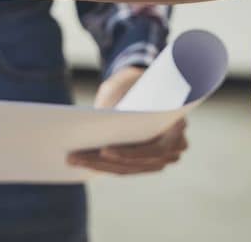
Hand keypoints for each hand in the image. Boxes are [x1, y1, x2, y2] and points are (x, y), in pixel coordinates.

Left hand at [67, 67, 187, 174]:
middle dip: (104, 162)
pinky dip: (103, 166)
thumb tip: (96, 123)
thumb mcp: (128, 85)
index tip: (105, 150)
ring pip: (129, 168)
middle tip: (75, 158)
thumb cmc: (138, 82)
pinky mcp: (147, 160)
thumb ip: (117, 103)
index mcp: (178, 125)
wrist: (146, 83)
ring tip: (72, 160)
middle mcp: (176, 146)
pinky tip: (82, 161)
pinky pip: (126, 167)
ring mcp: (163, 157)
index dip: (130, 153)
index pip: (156, 148)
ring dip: (99, 167)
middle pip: (138, 163)